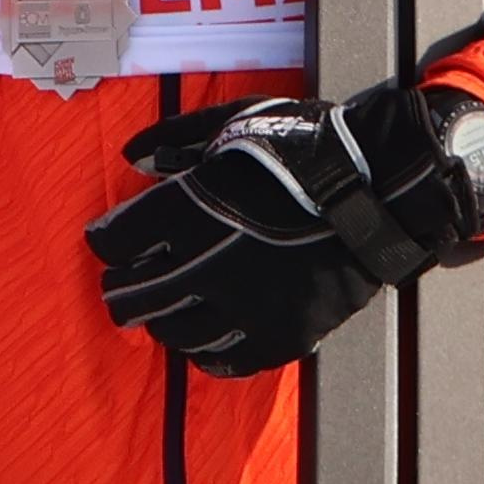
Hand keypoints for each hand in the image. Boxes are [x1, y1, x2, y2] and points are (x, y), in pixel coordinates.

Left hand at [82, 86, 483, 378]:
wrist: (378, 189)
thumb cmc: (303, 147)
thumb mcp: (233, 123)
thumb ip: (174, 139)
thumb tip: (131, 156)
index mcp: (191, 208)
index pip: (117, 241)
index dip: (105, 241)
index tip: (106, 242)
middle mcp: (210, 265)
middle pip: (135, 295)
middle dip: (119, 289)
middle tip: (118, 287)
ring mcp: (247, 306)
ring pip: (174, 333)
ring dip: (156, 322)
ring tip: (156, 313)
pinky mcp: (282, 335)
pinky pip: (226, 360)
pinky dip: (203, 353)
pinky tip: (199, 341)